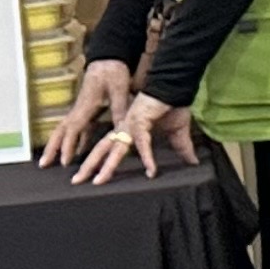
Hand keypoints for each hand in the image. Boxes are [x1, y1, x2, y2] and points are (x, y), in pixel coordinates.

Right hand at [42, 58, 132, 169]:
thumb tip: (122, 130)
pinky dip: (74, 139)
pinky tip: (76, 150)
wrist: (108, 57)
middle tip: (44, 164)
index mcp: (85, 105)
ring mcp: (80, 108)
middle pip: (61, 131)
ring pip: (65, 130)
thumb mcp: (120, 91)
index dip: (68, 146)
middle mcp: (79, 108)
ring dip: (58, 145)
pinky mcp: (86, 108)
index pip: (73, 129)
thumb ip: (120, 110)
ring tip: (52, 161)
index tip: (64, 161)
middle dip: (52, 148)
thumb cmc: (113, 72)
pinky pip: (77, 127)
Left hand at [74, 87, 199, 185]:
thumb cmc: (173, 106)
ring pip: (115, 149)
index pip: (109, 148)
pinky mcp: (141, 121)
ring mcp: (130, 125)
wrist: (175, 87)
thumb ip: (182, 149)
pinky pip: (143, 144)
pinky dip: (147, 157)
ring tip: (96, 181)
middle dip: (89, 166)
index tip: (92, 176)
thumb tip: (193, 162)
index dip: (100, 161)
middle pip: (102, 150)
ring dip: (105, 165)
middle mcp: (124, 128)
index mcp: (128, 130)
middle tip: (76, 181)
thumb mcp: (177, 134)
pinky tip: (151, 171)